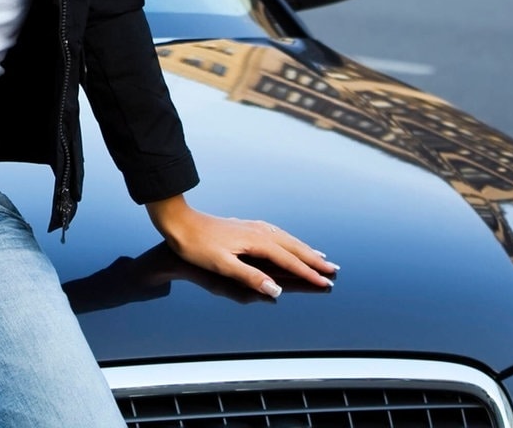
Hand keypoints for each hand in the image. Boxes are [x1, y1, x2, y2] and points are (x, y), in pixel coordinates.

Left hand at [146, 196, 338, 298]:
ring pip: (285, 239)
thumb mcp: (222, 264)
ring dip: (303, 249)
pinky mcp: (244, 226)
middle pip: (292, 247)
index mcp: (255, 241)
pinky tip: (288, 242)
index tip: (326, 282)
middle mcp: (257, 231)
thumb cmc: (197, 246)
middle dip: (313, 259)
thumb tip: (277, 290)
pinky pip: (275, 233)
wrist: (178, 222)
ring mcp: (251, 227)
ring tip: (319, 256)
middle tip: (333, 270)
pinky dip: (288, 240)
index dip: (308, 273)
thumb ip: (250, 277)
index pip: (288, 261)